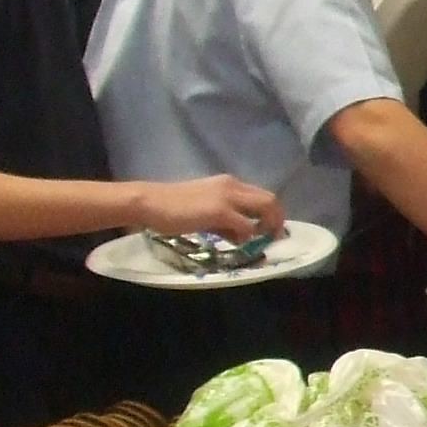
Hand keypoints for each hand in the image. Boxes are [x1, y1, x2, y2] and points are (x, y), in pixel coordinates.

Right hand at [137, 174, 281, 238]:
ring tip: (255, 241)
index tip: (269, 230)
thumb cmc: (174, 209)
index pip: (262, 195)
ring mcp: (227, 197)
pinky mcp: (219, 211)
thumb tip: (242, 235)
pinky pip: (246, 225)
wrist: (150, 203)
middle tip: (271, 238)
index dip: (272, 214)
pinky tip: (236, 242)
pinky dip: (247, 236)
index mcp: (230, 184)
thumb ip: (226, 221)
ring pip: (265, 207)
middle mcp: (233, 186)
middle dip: (276, 221)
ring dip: (266, 227)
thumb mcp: (206, 212)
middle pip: (270, 200)